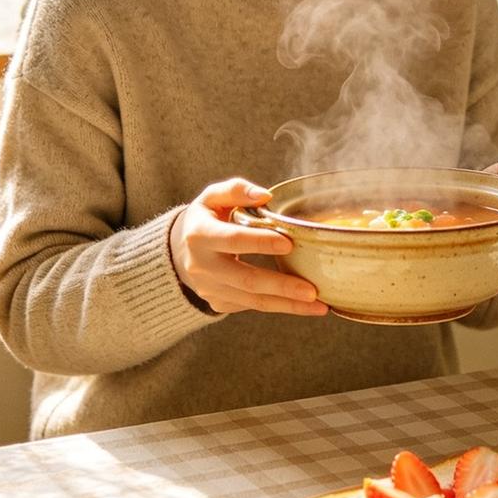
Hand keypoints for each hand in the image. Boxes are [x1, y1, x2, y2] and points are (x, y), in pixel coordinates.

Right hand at [170, 178, 327, 316]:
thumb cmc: (206, 218)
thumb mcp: (213, 197)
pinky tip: (304, 306)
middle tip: (312, 289)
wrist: (179, 251)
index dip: (260, 242)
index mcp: (200, 235)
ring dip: (288, 305)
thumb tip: (265, 195)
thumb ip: (237, 190)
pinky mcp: (219, 303)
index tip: (289, 243)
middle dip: (281, 286)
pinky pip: (252, 307)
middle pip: (246, 279)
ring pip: (253, 300)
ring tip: (318, 305)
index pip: (233, 240)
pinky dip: (280, 307)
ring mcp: (210, 288)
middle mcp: (202, 266)